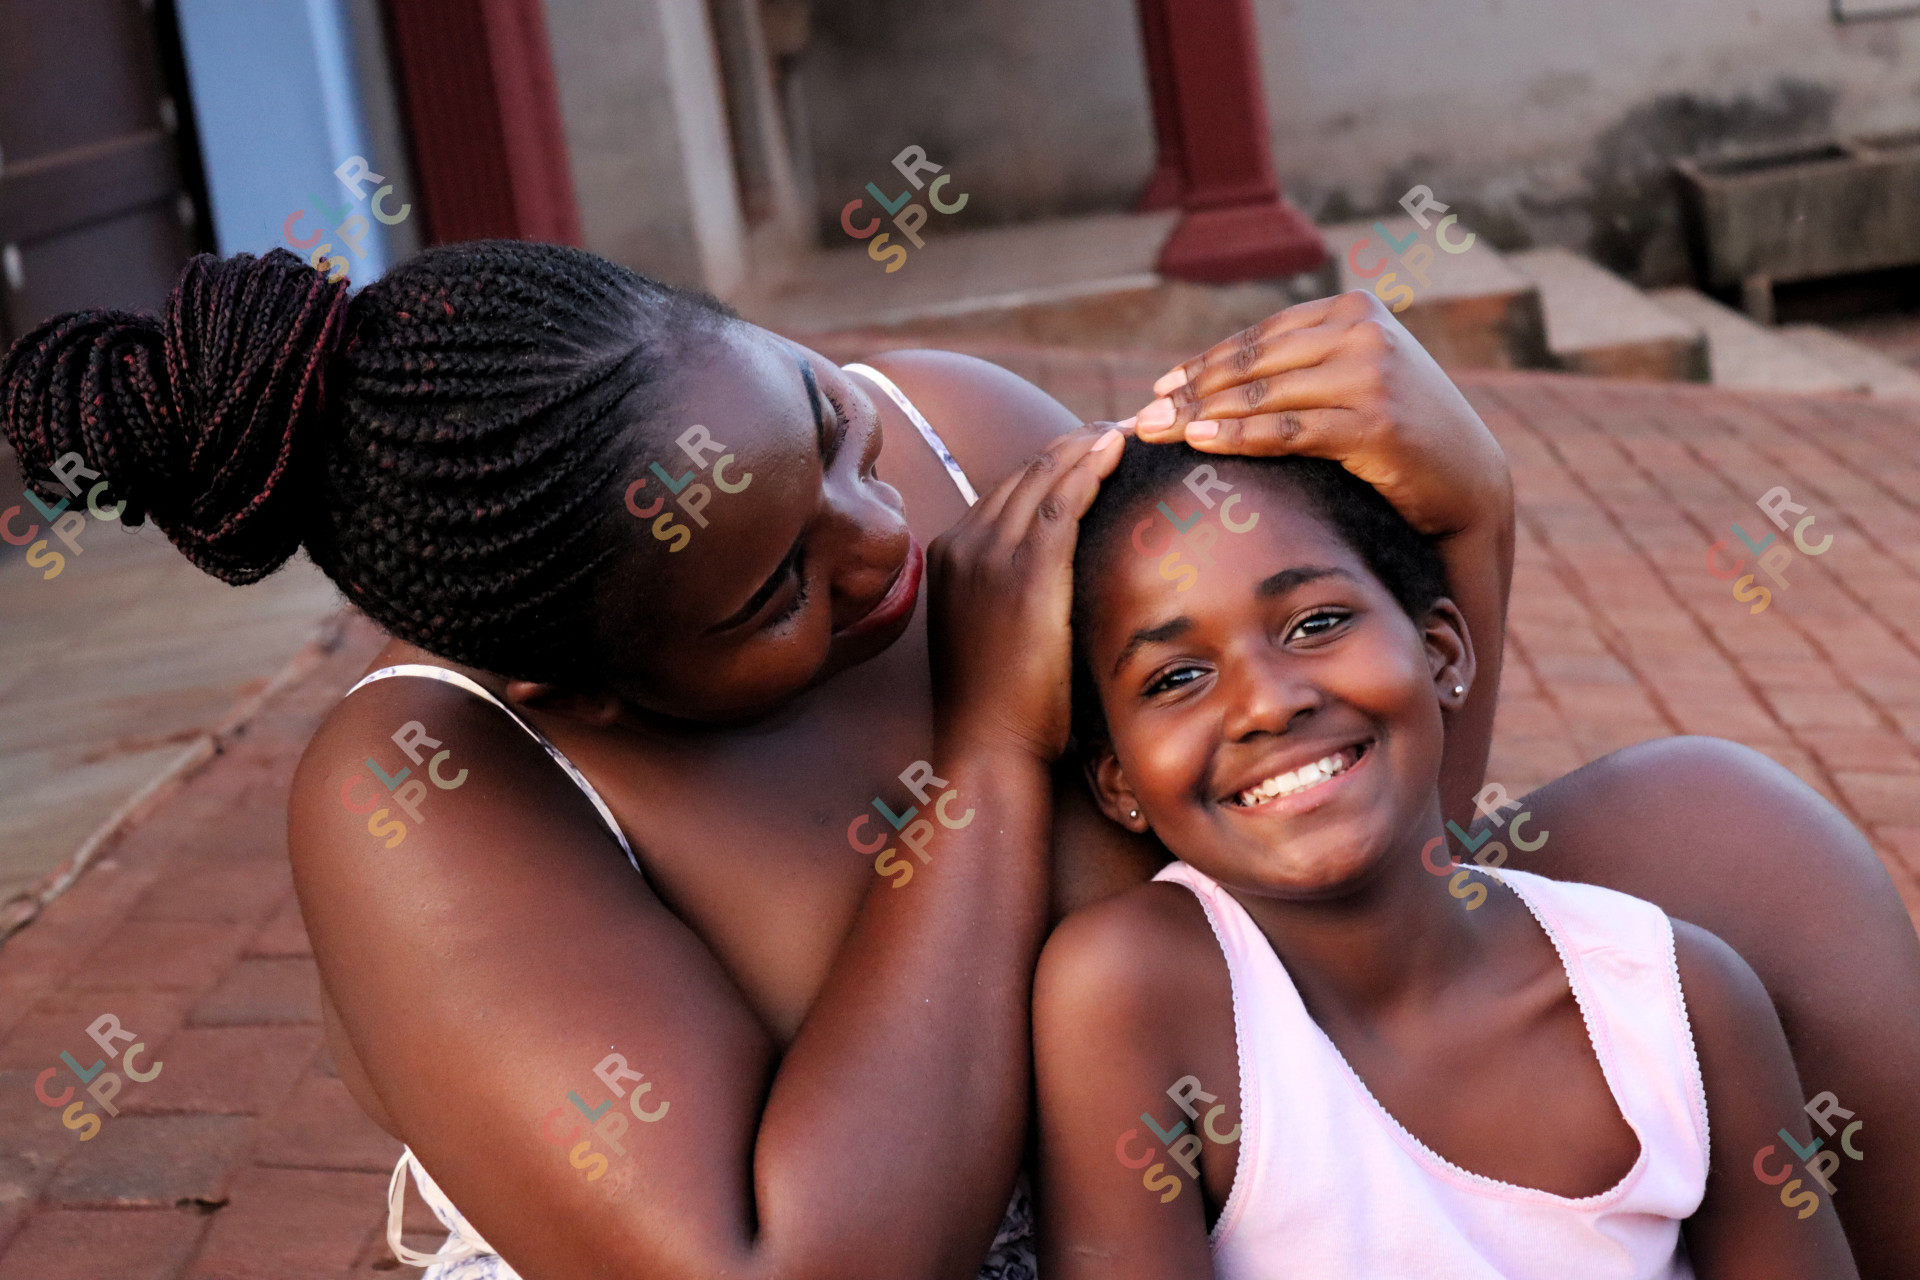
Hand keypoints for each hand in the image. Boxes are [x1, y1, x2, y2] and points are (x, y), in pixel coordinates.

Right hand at [926, 424, 1125, 762]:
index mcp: (950, 553)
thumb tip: (1058, 572)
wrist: (987, 748)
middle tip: (1128, 424)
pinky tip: (1118, 447)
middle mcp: (963, 544)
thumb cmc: (1001, 706)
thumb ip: (1010, 589)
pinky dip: (1090, 467)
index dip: (1057, 460)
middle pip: (1029, 470)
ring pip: (1046, 476)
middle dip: (1078, 442)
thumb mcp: (990, 632)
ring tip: (1135, 427)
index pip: (1011, 486)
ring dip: (1091, 444)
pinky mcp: (1024, 574)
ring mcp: (990, 556)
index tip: (1096, 447)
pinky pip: (1061, 502)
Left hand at [1123, 290, 1506, 538]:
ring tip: (1157, 432)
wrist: (1472, 482)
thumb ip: (1307, 364)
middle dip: (1192, 389)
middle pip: (1254, 362)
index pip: (1262, 336)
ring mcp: (1371, 374)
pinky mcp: (1374, 422)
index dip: (1206, 361)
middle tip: (1144, 415)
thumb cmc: (1404, 435)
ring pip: (1264, 395)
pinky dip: (1236, 435)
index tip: (1162, 387)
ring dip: (1201, 415)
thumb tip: (1221, 377)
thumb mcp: (1359, 378)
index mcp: (1355, 310)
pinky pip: (1287, 429)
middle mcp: (1363, 332)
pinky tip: (1199, 442)